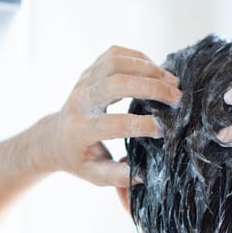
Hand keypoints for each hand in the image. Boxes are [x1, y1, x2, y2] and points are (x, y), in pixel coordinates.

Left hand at [42, 46, 180, 186]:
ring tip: (172, 81)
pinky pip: (114, 55)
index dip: (142, 125)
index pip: (114, 123)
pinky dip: (139, 58)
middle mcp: (80, 101)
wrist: (54, 137)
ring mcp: (83, 81)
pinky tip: (156, 71)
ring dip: (148, 68)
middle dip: (150, 88)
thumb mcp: (94, 175)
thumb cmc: (78, 158)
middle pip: (115, 85)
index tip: (165, 130)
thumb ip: (117, 177)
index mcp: (80, 130)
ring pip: (115, 63)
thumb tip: (142, 176)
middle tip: (177, 97)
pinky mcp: (90, 70)